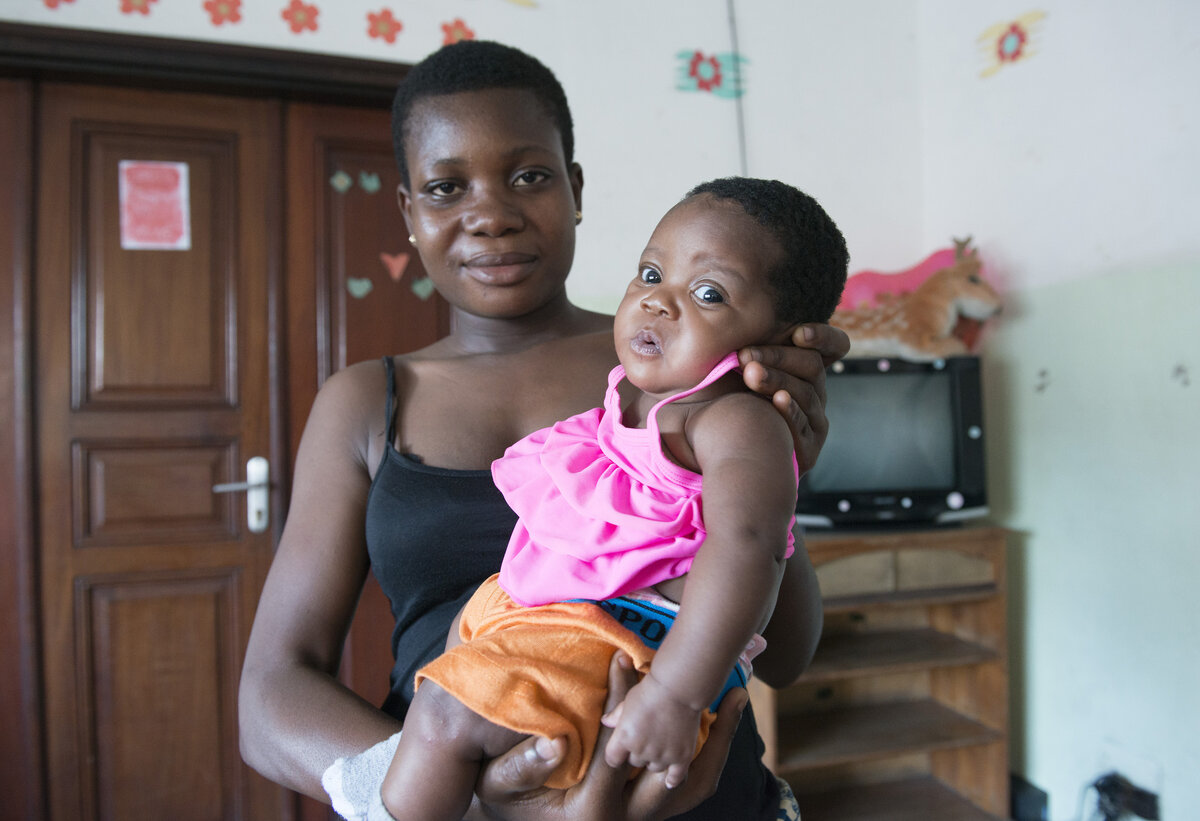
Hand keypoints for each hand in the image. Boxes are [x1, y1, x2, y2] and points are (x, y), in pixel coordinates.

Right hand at [470, 652, 747, 820]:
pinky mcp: (646, 810)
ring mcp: (640, 817)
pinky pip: (686, 785)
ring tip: (735, 700)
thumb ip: (523, 767)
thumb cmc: (506, 804)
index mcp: (592, 811)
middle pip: (680, 778)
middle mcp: (625, 819)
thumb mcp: (500, 783)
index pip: (619, 749)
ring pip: (693, 786)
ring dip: (718, 746)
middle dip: (711, 736)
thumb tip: (554, 745)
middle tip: (730, 691)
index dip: (622, 702)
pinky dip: (706, 754)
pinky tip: (715, 719)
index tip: (625, 660)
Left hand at [601, 673, 701, 789]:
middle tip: (647, 735)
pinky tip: (669, 781)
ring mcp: (662, 755)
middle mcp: (642, 751)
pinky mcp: (681, 756)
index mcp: (624, 738)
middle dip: (638, 751)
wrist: (678, 688)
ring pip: (654, 767)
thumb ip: (616, 716)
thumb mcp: (627, 701)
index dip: (616, 754)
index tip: (621, 749)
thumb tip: (605, 722)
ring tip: (661, 743)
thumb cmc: (650, 691)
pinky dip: (672, 779)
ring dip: (655, 759)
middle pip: (635, 762)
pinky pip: (675, 776)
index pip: (613, 759)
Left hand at [739, 323, 850, 473]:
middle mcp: (816, 392)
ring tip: (751, 373)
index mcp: (806, 369)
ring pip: (805, 394)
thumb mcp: (738, 367)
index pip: (835, 345)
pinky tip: (777, 400)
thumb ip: (745, 341)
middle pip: (812, 367)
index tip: (799, 332)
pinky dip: (790, 412)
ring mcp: (815, 421)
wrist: (726, 453)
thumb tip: (728, 301)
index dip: (823, 337)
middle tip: (746, 355)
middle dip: (779, 357)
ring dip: (778, 380)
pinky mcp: (809, 449)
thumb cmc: (728, 400)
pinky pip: (803, 427)